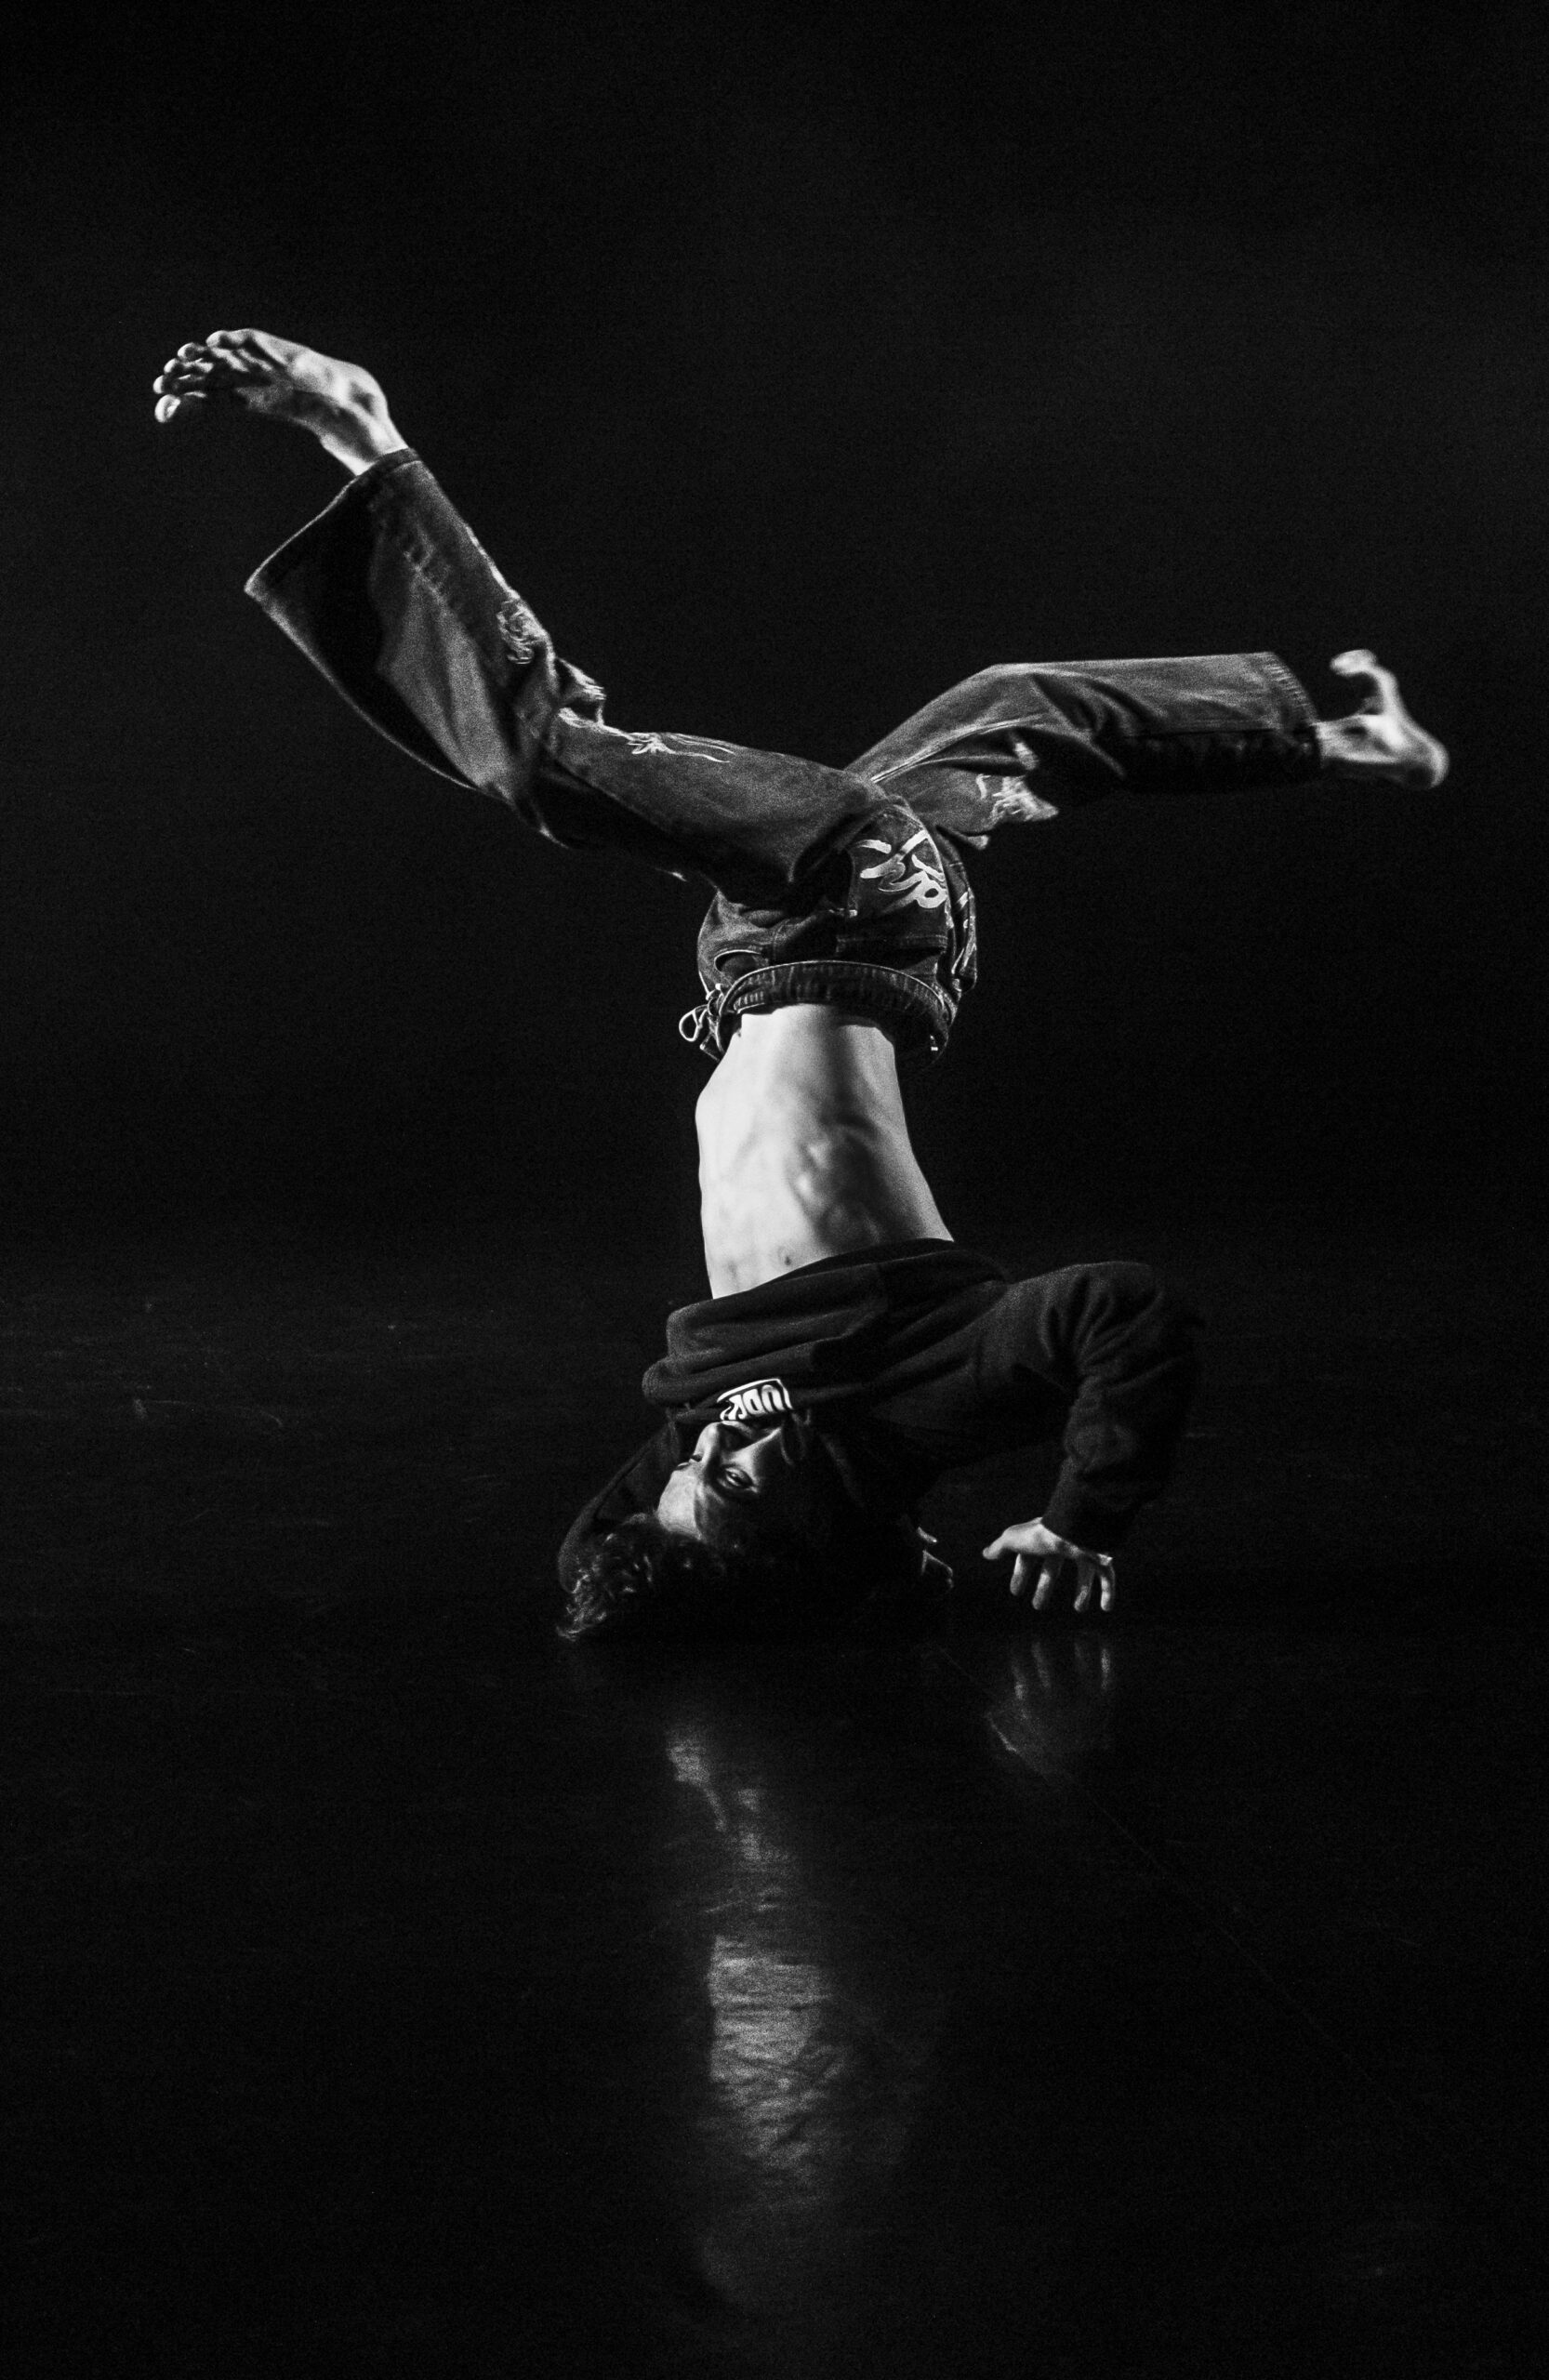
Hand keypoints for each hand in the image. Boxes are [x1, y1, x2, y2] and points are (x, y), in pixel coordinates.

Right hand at [982, 1518, 1115, 1612]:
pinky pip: (1108, 1577)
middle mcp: (1064, 1545)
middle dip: (1045, 1587)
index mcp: (1042, 1539)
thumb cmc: (1042, 1535)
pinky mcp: (1101, 1559)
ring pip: (1084, 1573)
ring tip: (1079, 1609)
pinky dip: (1108, 1592)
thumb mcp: (1015, 1540)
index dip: (1021, 1575)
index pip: (1028, 1559)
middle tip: (1037, 1607)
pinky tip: (1106, 1608)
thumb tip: (986, 1554)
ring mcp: (1084, 1551)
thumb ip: (1001, 1547)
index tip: (1016, 1592)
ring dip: (1082, 1592)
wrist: (1073, 1531)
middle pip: (1053, 1569)